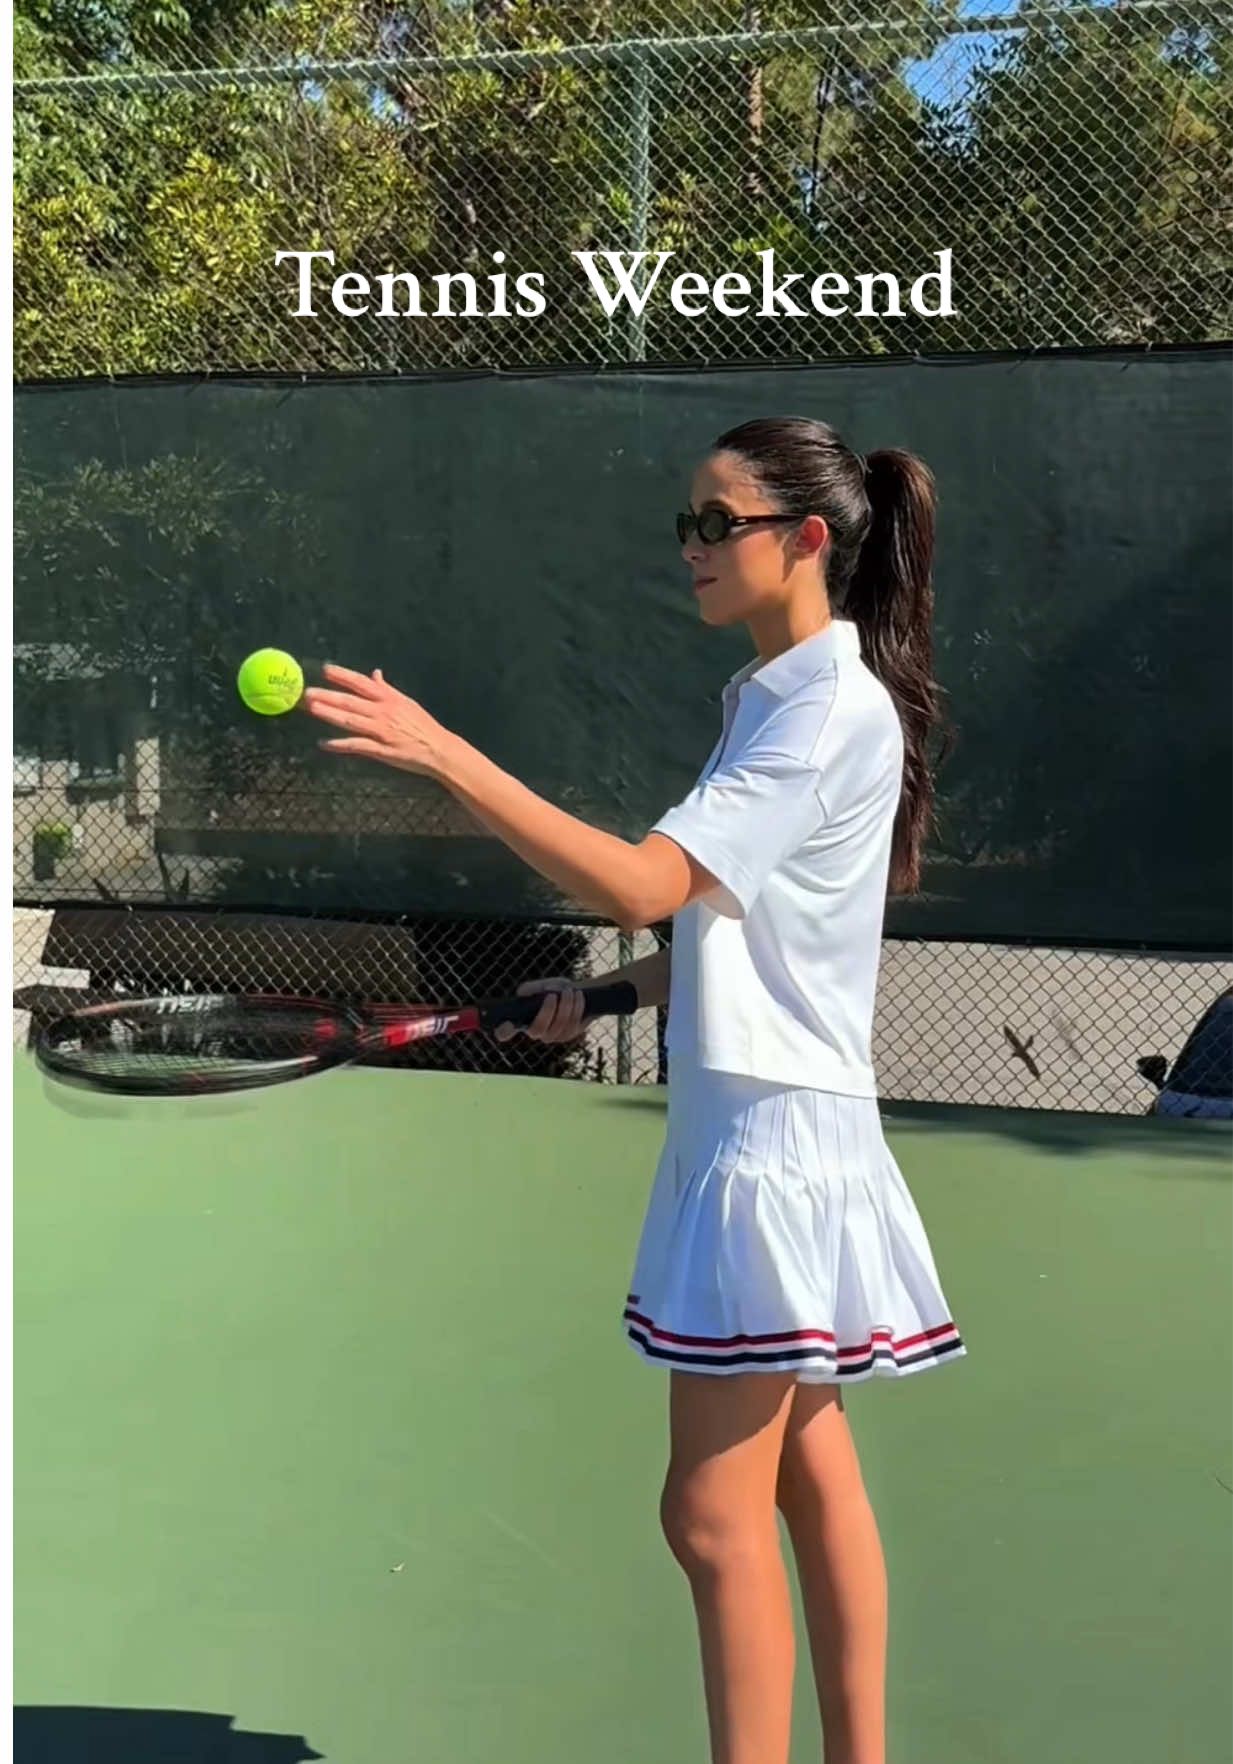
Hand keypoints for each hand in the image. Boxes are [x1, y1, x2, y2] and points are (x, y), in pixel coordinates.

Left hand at [303, 665, 453, 777]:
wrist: (439, 749)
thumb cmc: (422, 725)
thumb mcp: (405, 702)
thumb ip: (386, 689)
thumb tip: (375, 673)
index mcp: (389, 698)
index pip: (362, 683)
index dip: (343, 676)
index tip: (326, 669)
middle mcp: (383, 712)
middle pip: (350, 701)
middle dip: (327, 695)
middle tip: (307, 692)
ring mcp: (381, 731)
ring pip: (350, 720)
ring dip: (329, 714)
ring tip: (311, 709)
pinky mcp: (381, 750)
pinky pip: (357, 745)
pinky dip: (339, 745)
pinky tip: (324, 743)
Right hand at [493, 978, 589, 1044]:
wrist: (576, 992)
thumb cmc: (554, 989)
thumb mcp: (542, 985)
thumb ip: (532, 988)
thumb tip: (523, 994)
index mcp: (521, 1020)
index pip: (504, 1032)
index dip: (503, 1031)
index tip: (507, 1024)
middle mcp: (535, 1031)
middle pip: (536, 1030)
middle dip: (547, 1012)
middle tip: (553, 995)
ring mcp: (552, 1035)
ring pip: (558, 1026)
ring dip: (565, 1006)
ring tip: (568, 990)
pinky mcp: (568, 1034)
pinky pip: (572, 1024)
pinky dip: (576, 1007)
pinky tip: (577, 995)